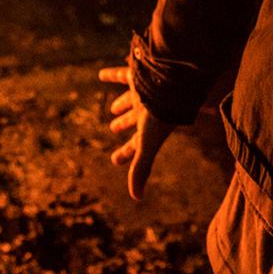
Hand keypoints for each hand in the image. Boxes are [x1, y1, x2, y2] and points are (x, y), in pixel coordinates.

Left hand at [98, 65, 175, 201]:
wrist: (170, 78)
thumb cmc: (160, 112)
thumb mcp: (148, 142)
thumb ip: (141, 168)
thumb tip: (137, 198)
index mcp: (149, 128)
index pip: (135, 145)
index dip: (125, 154)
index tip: (114, 160)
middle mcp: (146, 111)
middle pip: (133, 121)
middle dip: (124, 125)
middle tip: (113, 128)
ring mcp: (142, 93)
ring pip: (129, 100)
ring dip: (122, 104)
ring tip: (113, 108)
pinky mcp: (138, 75)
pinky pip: (123, 74)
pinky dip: (112, 75)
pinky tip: (102, 74)